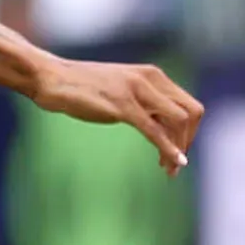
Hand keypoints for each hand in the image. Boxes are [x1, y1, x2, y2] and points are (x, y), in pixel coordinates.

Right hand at [29, 59, 203, 176]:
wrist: (52, 77)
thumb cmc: (83, 87)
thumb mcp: (121, 91)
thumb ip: (143, 103)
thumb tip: (159, 125)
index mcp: (153, 75)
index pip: (189, 104)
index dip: (189, 131)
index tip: (178, 150)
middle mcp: (151, 79)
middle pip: (192, 113)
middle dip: (188, 140)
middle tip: (176, 164)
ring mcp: (138, 90)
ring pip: (178, 122)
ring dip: (179, 149)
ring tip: (169, 170)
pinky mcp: (123, 105)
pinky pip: (155, 131)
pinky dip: (168, 149)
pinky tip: (172, 163)